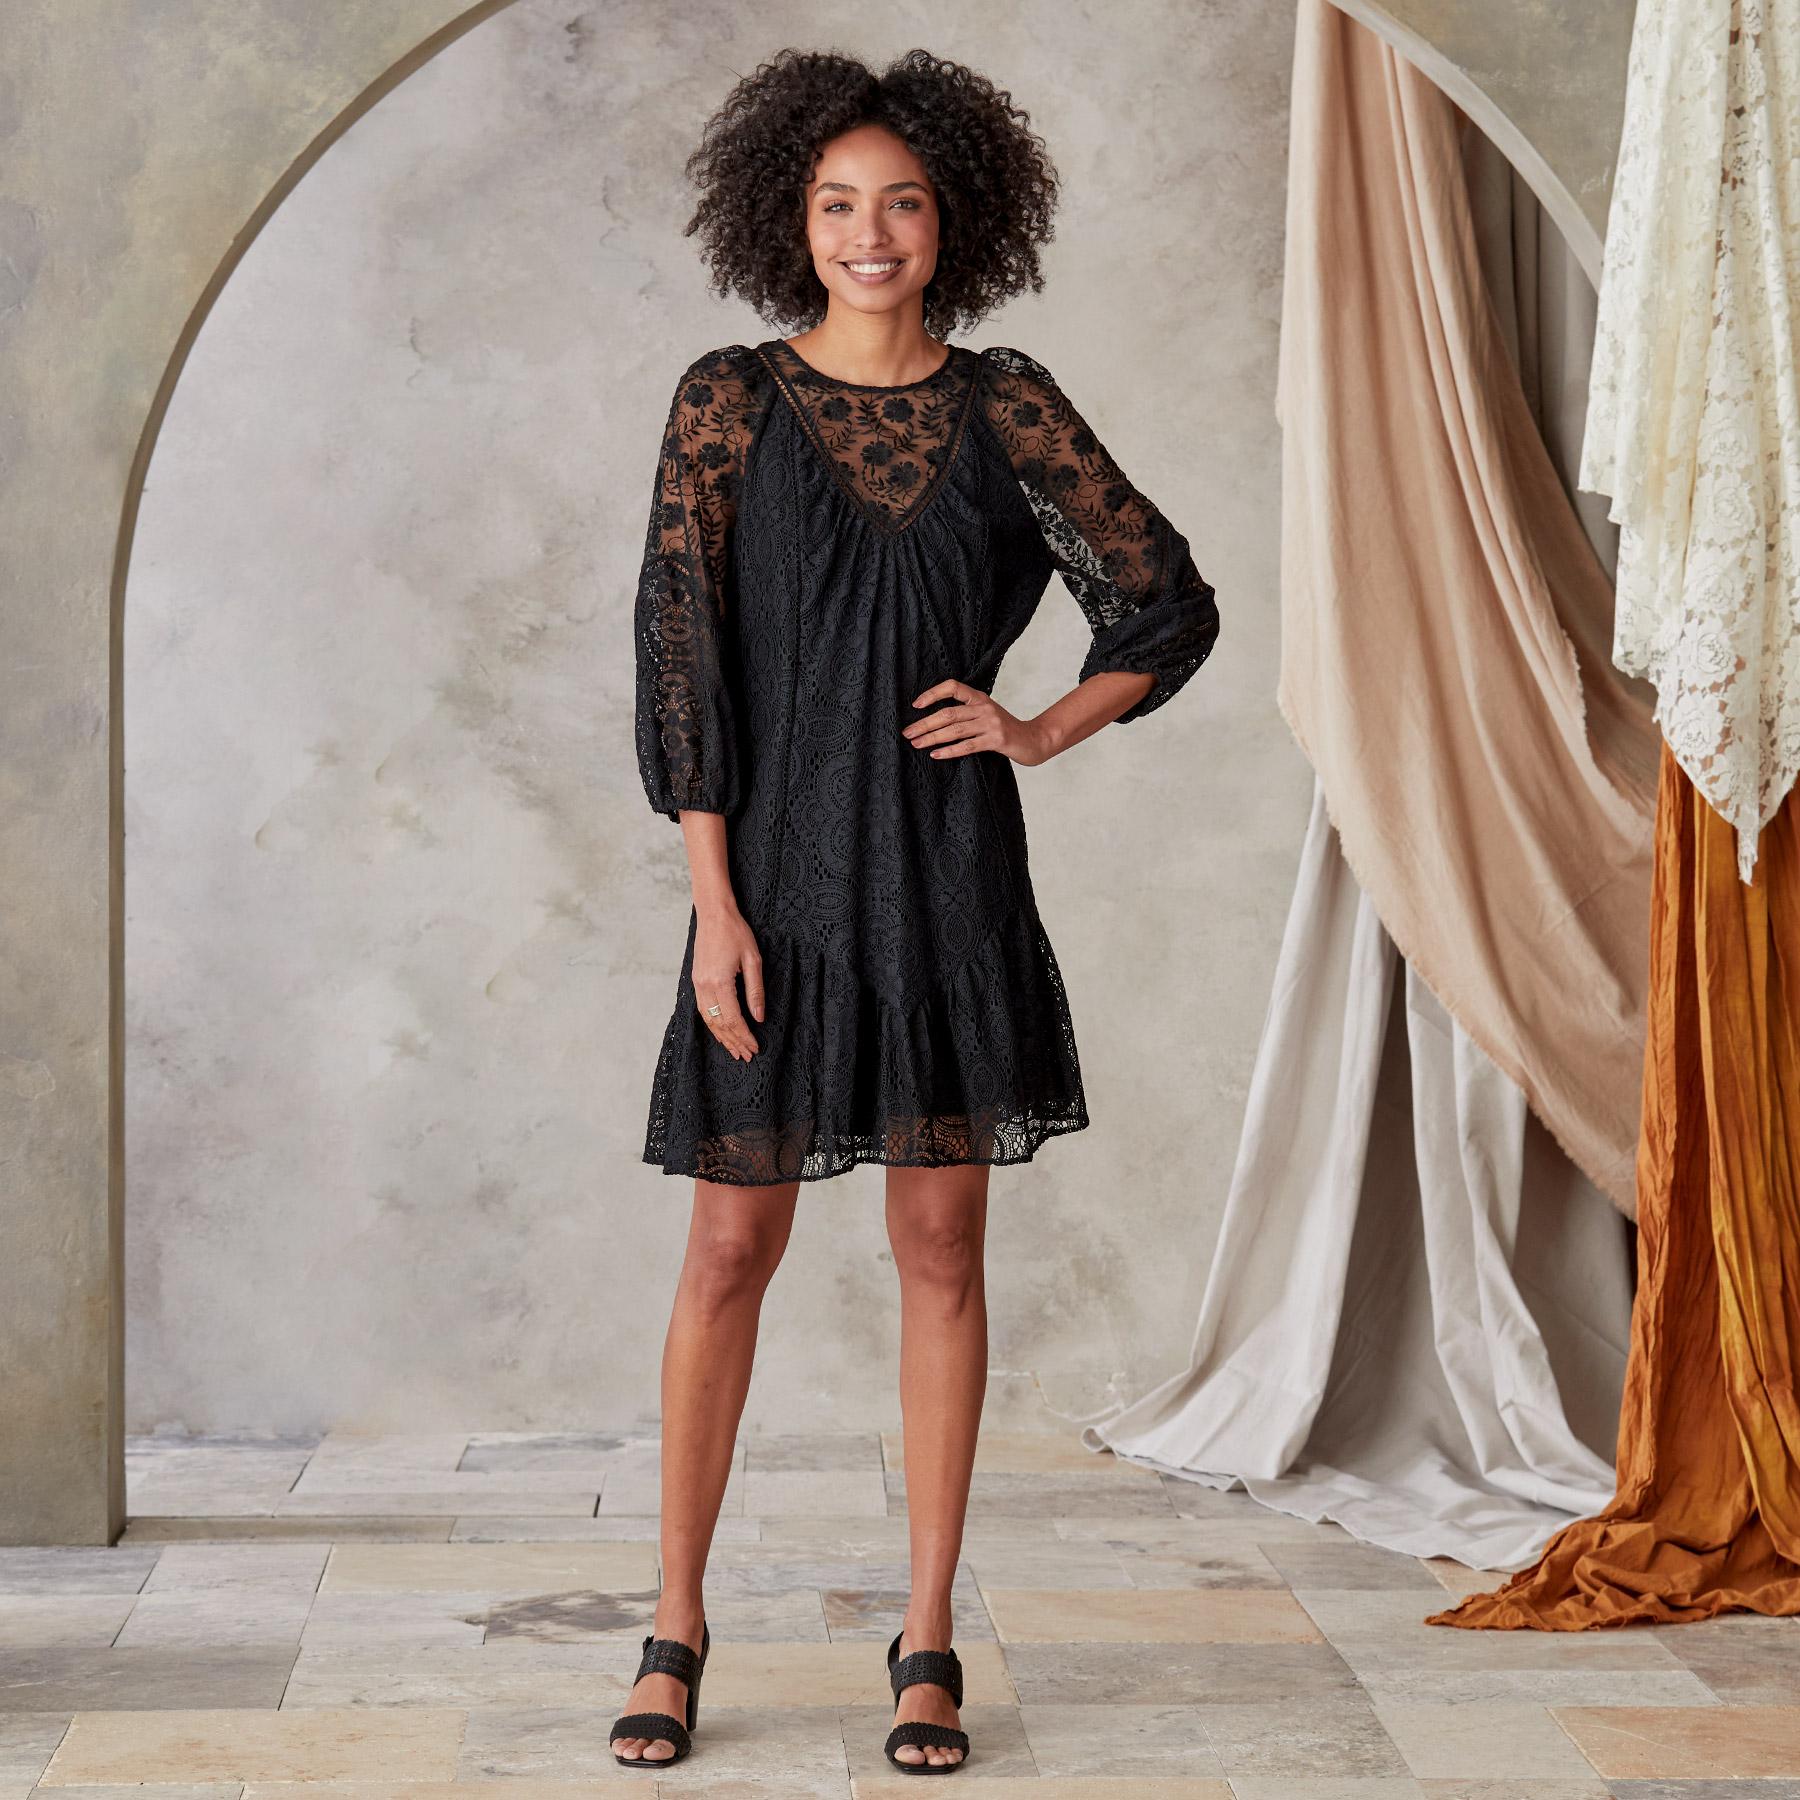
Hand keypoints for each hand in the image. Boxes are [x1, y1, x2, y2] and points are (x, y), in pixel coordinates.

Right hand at [692, 905, 763, 1060]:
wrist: (713, 914)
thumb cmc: (736, 933)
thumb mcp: (754, 960)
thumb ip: (756, 991)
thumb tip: (759, 1017)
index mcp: (720, 982)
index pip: (734, 1019)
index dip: (745, 1036)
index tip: (755, 1047)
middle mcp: (705, 986)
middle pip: (719, 1024)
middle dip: (734, 1042)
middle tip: (746, 1056)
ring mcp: (697, 984)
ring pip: (708, 1020)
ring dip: (721, 1037)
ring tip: (734, 1050)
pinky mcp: (696, 980)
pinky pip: (702, 1010)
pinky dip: (712, 1024)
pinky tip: (720, 1032)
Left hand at [902, 677, 1053, 766]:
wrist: (1034, 740)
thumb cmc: (1005, 729)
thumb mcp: (986, 714)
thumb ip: (967, 712)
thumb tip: (934, 720)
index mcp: (980, 698)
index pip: (953, 687)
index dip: (933, 693)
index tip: (916, 705)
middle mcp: (984, 707)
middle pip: (948, 713)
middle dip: (924, 723)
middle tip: (907, 732)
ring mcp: (991, 724)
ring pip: (954, 729)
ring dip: (931, 737)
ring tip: (915, 744)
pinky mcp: (996, 741)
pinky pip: (967, 746)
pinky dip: (949, 751)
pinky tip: (936, 754)